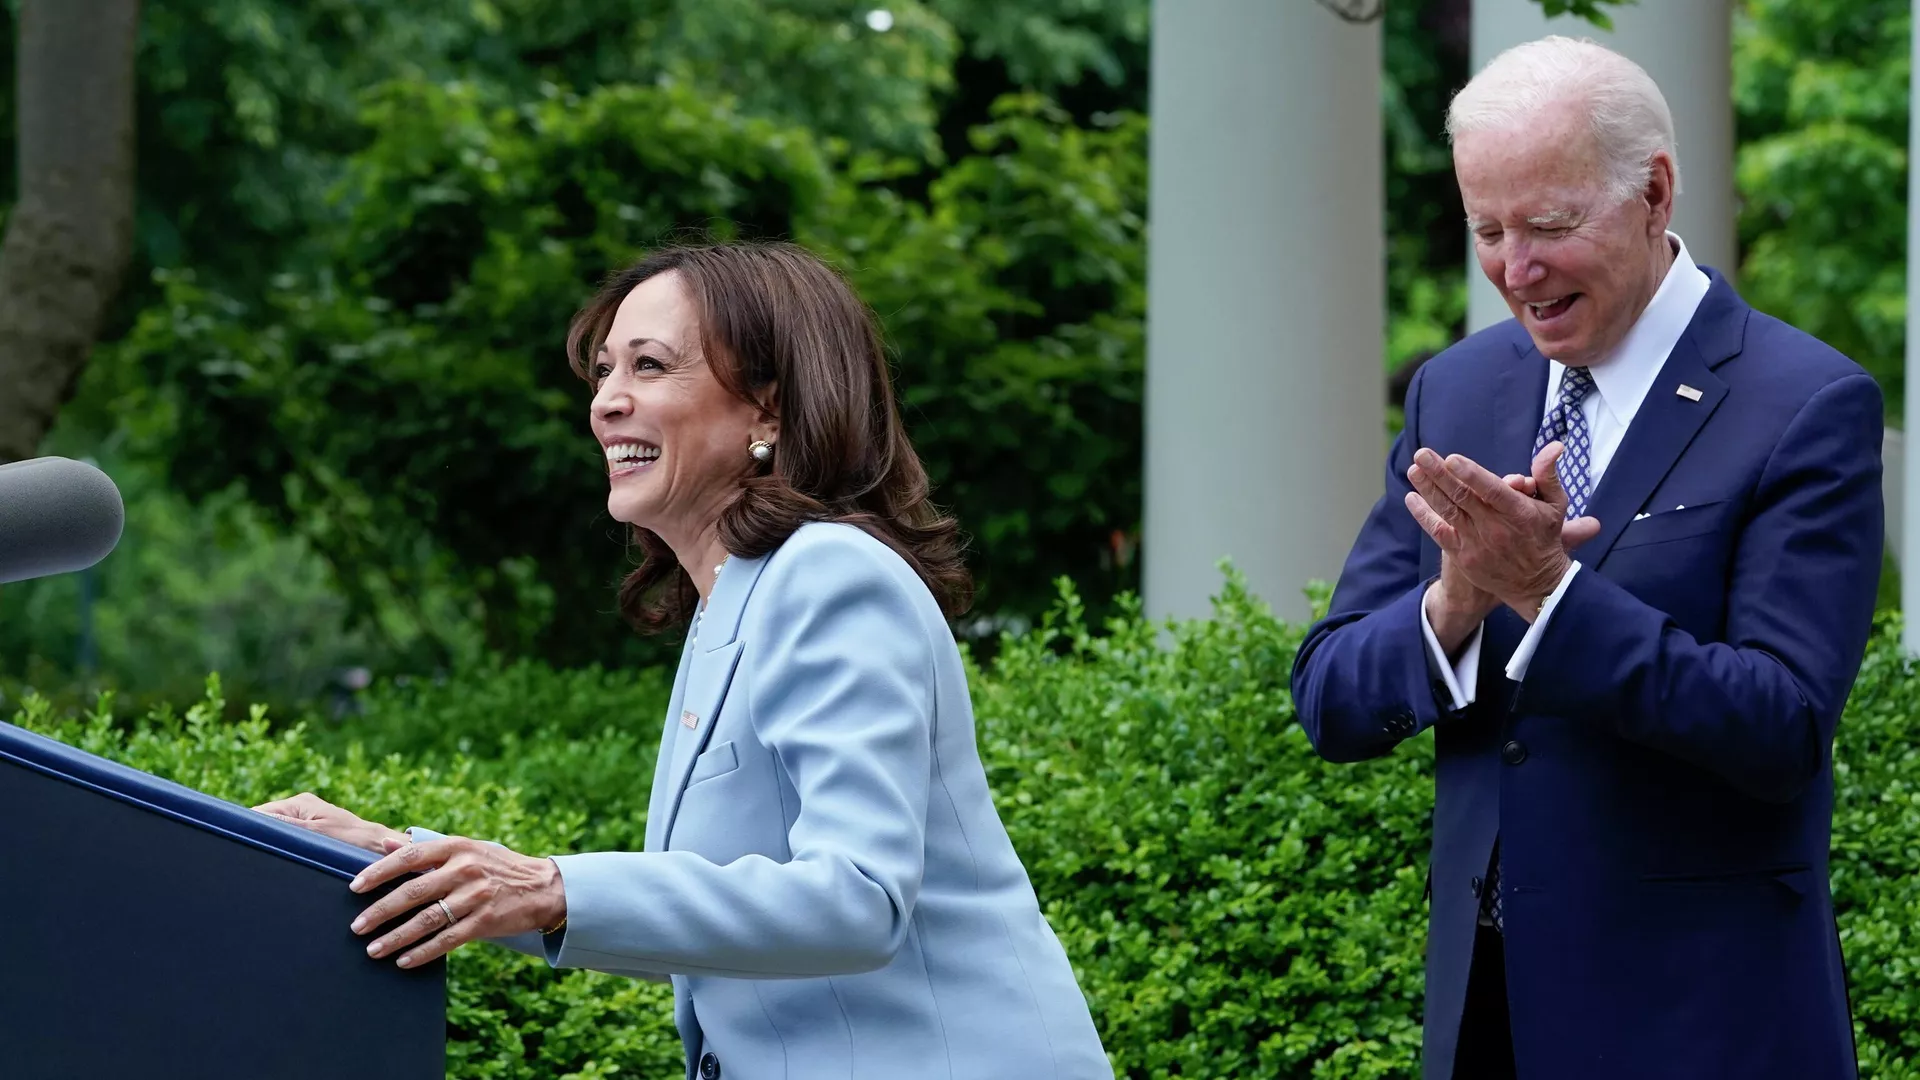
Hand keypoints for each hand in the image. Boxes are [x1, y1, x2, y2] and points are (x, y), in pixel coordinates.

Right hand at [254, 792, 404, 853]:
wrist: (382, 851)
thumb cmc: (354, 842)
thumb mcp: (315, 836)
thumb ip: (286, 828)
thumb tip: (254, 822)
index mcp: (298, 804)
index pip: (258, 814)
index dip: (247, 829)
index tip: (238, 846)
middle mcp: (300, 810)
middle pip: (265, 825)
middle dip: (258, 840)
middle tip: (248, 860)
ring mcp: (306, 823)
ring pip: (277, 836)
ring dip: (272, 848)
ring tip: (264, 864)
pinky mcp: (313, 836)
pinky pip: (289, 843)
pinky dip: (284, 852)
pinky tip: (279, 866)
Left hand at [347, 836, 566, 968]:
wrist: (544, 887)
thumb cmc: (498, 866)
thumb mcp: (467, 848)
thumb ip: (426, 849)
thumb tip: (385, 843)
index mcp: (457, 847)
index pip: (410, 856)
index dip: (380, 872)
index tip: (355, 887)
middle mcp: (465, 869)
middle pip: (414, 892)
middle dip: (381, 911)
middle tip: (357, 926)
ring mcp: (476, 896)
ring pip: (427, 920)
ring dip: (397, 937)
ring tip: (373, 950)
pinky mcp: (485, 921)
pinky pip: (447, 940)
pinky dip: (423, 952)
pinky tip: (404, 961)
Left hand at [1404, 442, 1602, 620]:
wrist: (1536, 584)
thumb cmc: (1544, 537)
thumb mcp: (1555, 506)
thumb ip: (1548, 475)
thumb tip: (1555, 445)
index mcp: (1518, 513)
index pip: (1492, 491)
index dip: (1471, 475)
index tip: (1452, 459)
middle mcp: (1495, 528)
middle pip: (1463, 497)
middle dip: (1440, 474)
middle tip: (1422, 454)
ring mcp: (1476, 543)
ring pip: (1448, 511)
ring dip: (1428, 489)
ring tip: (1414, 469)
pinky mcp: (1463, 556)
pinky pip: (1439, 532)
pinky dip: (1424, 515)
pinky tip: (1411, 498)